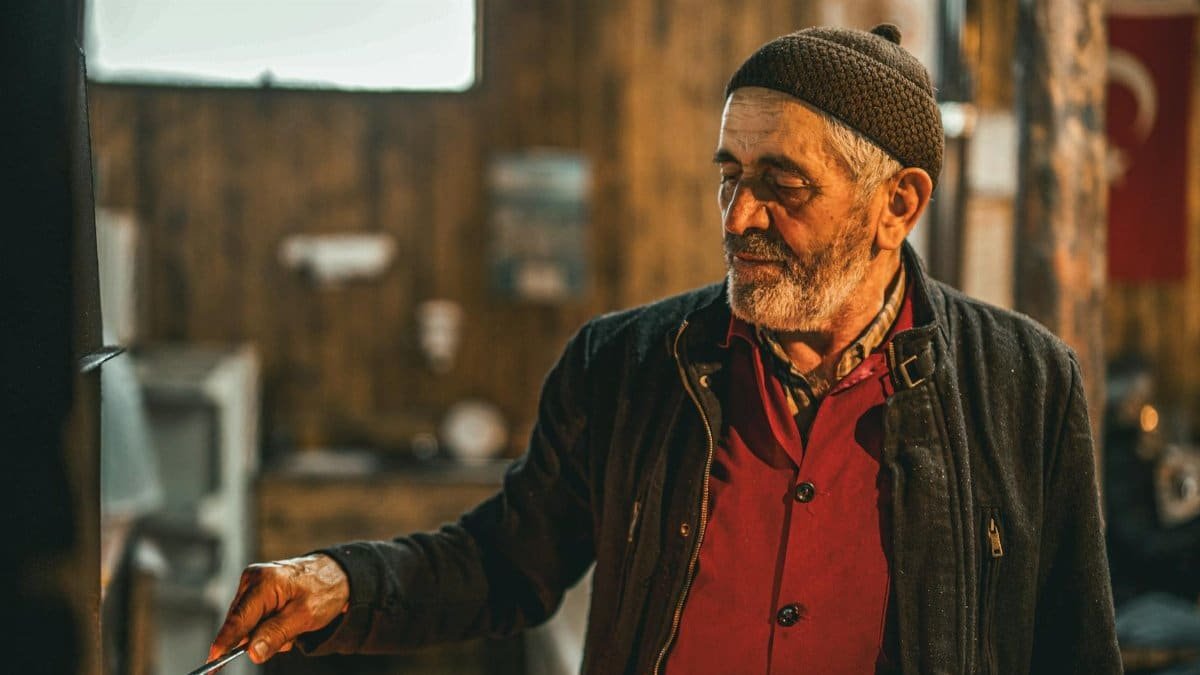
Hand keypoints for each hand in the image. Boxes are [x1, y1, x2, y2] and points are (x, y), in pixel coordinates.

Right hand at [208, 554, 349, 664]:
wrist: (337, 574)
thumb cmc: (324, 589)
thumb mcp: (305, 616)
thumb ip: (276, 634)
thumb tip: (251, 652)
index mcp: (263, 582)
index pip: (237, 620)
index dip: (224, 643)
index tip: (212, 662)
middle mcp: (252, 579)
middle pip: (241, 625)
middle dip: (261, 637)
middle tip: (289, 633)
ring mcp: (253, 584)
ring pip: (248, 625)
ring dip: (268, 633)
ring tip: (292, 623)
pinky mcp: (257, 592)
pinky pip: (254, 619)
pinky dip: (269, 626)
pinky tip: (287, 619)